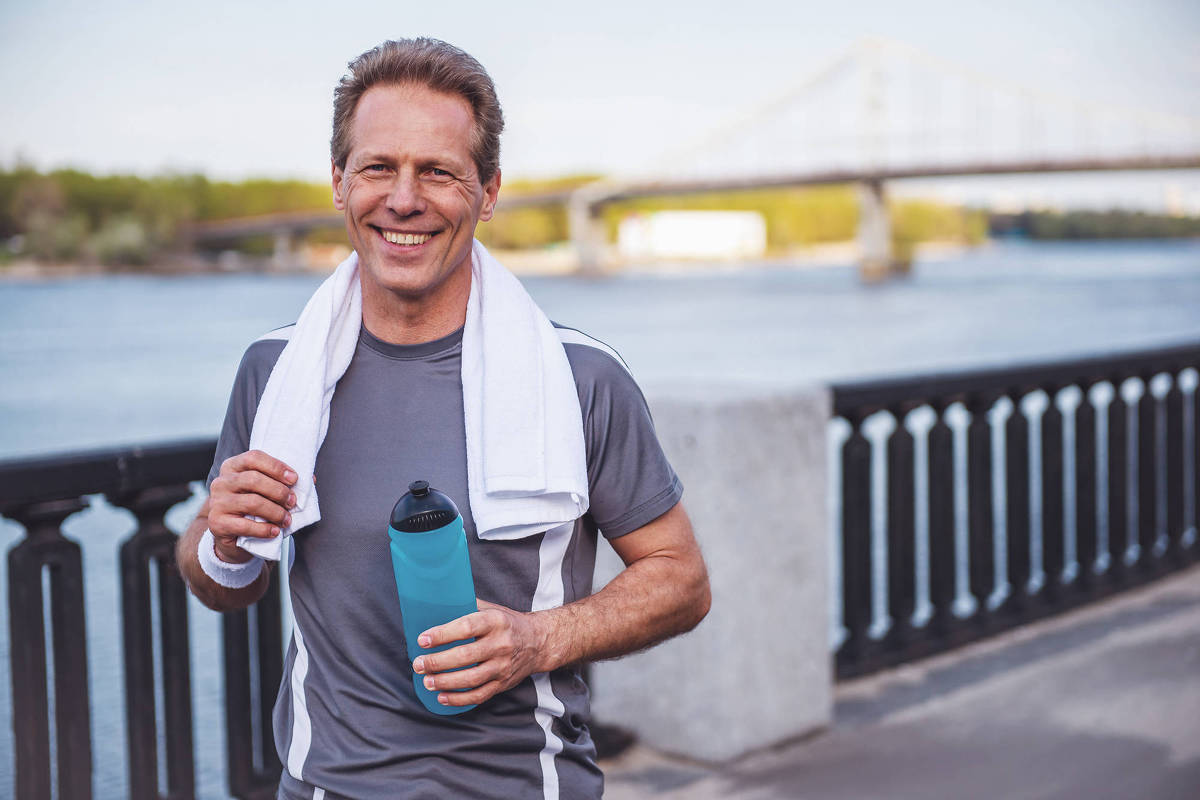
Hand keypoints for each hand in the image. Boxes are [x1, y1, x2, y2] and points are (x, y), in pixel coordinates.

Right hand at [207, 450, 297, 562]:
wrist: (234, 537)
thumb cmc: (254, 508)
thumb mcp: (266, 491)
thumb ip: (283, 482)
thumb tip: (310, 479)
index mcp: (232, 467)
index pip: (253, 457)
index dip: (276, 467)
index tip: (294, 479)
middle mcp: (221, 482)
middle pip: (254, 479)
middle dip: (279, 491)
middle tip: (292, 502)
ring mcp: (217, 503)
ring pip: (252, 502)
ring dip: (276, 512)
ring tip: (287, 519)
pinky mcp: (217, 524)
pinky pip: (245, 525)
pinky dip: (265, 529)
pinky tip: (275, 531)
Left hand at [411, 599, 549, 707]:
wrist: (538, 642)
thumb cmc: (507, 623)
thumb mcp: (492, 609)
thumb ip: (467, 607)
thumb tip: (435, 604)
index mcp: (496, 621)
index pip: (466, 627)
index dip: (443, 634)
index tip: (422, 639)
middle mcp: (501, 644)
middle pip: (465, 656)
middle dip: (437, 662)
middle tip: (418, 664)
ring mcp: (503, 666)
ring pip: (471, 678)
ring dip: (445, 682)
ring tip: (427, 681)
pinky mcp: (503, 683)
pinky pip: (479, 695)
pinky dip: (459, 699)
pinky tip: (442, 696)